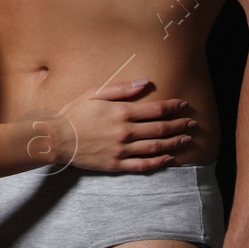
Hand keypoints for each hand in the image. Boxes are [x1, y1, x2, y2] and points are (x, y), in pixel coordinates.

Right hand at [29, 79, 193, 171]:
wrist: (56, 139)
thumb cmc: (74, 113)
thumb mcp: (95, 93)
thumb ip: (122, 89)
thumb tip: (145, 82)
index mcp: (121, 112)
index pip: (155, 109)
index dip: (172, 107)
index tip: (184, 105)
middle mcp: (125, 132)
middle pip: (160, 128)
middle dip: (179, 125)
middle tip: (192, 123)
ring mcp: (122, 150)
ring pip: (155, 147)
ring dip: (174, 142)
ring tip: (186, 139)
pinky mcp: (116, 164)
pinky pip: (143, 165)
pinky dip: (158, 162)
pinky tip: (169, 159)